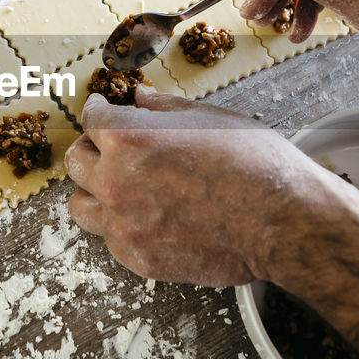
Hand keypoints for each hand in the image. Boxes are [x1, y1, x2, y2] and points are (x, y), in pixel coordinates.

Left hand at [64, 85, 355, 286]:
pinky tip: (148, 217)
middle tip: (111, 149)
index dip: (100, 113)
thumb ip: (162, 108)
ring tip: (123, 188)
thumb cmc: (254, 164)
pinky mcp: (140, 259)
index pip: (90, 120)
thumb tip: (137, 98)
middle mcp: (116, 181)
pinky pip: (111, 241)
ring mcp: (124, 226)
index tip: (106, 114)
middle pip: (74, 162)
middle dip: (92, 150)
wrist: (283, 221)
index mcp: (128, 138)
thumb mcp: (208, 117)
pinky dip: (122, 228)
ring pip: (81, 207)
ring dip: (96, 193)